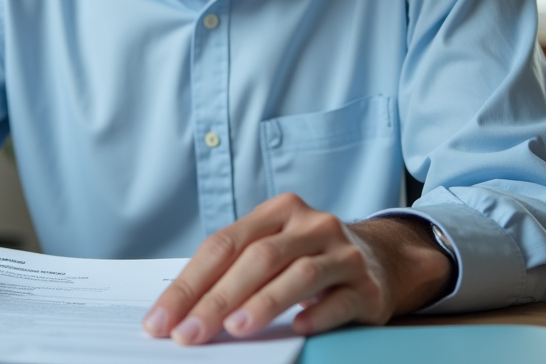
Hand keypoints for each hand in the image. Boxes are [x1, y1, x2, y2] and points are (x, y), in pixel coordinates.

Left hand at [142, 193, 451, 343]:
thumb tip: (180, 313)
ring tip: (235, 329)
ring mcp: (342, 251)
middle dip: (216, 299)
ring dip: (263, 303)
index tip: (162, 320)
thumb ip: (233, 270)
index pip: (222, 245)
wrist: (384, 259)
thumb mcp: (273, 249)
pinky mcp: (367, 284)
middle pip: (256, 258)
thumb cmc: (309, 257)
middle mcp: (310, 224)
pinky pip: (340, 299)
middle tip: (188, 334)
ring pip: (297, 273)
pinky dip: (317, 314)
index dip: (188, 284)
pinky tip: (299, 329)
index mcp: (276, 212)